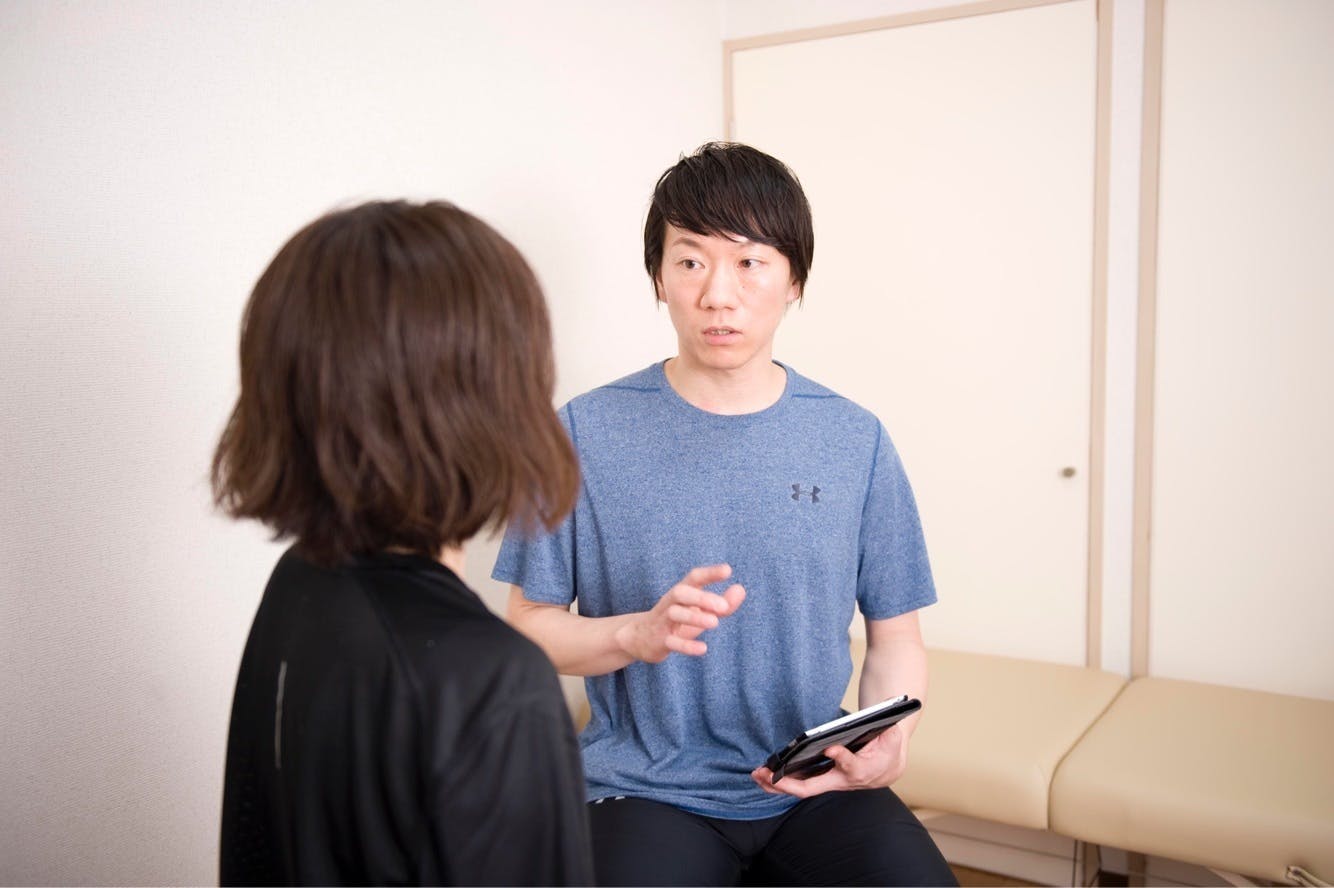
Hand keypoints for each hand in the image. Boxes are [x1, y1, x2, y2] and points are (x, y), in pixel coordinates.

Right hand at [614, 564, 745, 662]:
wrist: (640, 639)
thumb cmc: (676, 622)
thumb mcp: (699, 613)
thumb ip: (722, 604)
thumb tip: (741, 589)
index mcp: (681, 594)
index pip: (694, 578)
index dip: (709, 573)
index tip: (727, 570)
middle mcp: (670, 604)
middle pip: (680, 593)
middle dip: (701, 598)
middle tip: (724, 607)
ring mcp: (662, 622)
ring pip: (674, 614)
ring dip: (695, 617)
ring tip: (715, 623)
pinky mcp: (659, 641)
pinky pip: (671, 642)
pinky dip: (686, 645)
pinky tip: (703, 649)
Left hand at [750, 724, 908, 798]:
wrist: (888, 767)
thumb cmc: (888, 751)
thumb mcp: (892, 740)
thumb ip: (888, 734)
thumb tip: (884, 720)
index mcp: (861, 771)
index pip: (850, 766)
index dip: (841, 758)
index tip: (831, 748)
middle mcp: (840, 781)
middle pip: (811, 788)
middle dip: (787, 783)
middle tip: (767, 774)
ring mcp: (829, 782)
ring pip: (800, 788)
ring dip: (776, 784)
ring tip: (757, 774)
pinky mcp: (822, 779)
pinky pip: (799, 783)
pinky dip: (781, 781)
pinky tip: (764, 775)